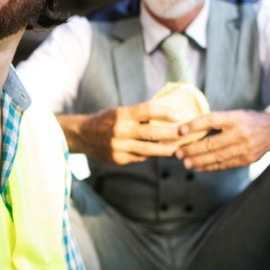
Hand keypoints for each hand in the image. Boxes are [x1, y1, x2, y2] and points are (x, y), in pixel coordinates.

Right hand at [63, 102, 187, 163]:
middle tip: (185, 133)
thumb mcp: (121, 111)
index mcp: (122, 114)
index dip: (165, 112)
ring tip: (178, 148)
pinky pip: (140, 157)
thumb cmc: (107, 120)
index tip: (179, 115)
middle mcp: (120, 130)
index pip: (148, 110)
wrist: (83, 135)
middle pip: (152, 133)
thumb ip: (139, 115)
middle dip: (171, 134)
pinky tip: (159, 153)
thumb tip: (166, 117)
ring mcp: (119, 147)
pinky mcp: (119, 159)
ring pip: (149, 150)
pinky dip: (151, 155)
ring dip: (166, 149)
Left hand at [176, 109, 269, 171]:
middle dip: (192, 149)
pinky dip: (209, 167)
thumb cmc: (248, 121)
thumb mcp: (234, 115)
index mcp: (236, 118)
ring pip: (216, 157)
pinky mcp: (247, 160)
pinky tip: (198, 167)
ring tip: (185, 162)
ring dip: (198, 161)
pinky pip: (224, 165)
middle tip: (178, 153)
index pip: (212, 120)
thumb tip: (189, 131)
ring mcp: (245, 148)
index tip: (179, 131)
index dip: (194, 125)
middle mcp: (241, 133)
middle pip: (211, 143)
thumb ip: (216, 122)